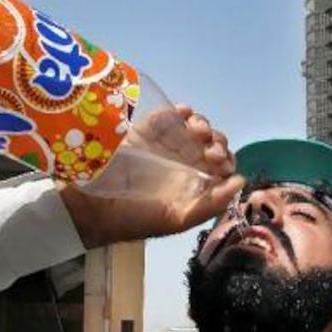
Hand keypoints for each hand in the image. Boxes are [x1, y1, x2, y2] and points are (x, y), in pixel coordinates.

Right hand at [60, 106, 244, 247]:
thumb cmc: (134, 217)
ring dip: (202, 125)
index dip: (225, 161)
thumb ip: (209, 205)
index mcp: (193, 186)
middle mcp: (183, 164)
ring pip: (195, 128)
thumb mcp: (175, 219)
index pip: (220, 167)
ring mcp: (165, 146)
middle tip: (208, 148)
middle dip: (216, 142)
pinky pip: (169, 117)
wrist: (92, 206)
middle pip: (211, 144)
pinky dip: (180, 112)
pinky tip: (182, 114)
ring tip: (196, 130)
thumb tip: (239, 182)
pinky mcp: (146, 131)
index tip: (218, 162)